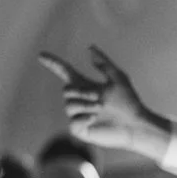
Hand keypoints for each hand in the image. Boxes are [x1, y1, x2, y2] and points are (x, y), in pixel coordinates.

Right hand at [39, 47, 172, 159]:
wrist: (135, 125)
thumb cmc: (129, 102)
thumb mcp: (117, 78)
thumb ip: (103, 63)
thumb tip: (90, 48)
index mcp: (85, 86)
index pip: (65, 72)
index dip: (53, 63)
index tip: (41, 55)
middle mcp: (79, 100)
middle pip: (66, 90)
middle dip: (82, 92)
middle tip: (100, 99)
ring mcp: (78, 115)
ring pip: (69, 106)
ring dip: (87, 105)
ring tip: (101, 109)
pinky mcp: (80, 130)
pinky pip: (73, 123)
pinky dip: (84, 118)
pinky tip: (95, 120)